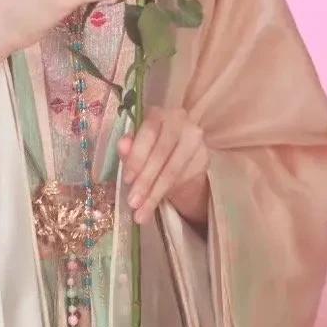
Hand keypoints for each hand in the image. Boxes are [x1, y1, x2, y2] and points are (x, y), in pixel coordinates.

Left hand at [117, 105, 209, 226]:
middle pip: (161, 153)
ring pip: (173, 170)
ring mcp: (195, 138)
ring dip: (155, 194)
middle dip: (145, 181)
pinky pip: (184, 178)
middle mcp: (180, 120)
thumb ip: (129, 147)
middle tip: (133, 203)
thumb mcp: (136, 148)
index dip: (137, 158)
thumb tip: (122, 145)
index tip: (127, 180)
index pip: (148, 134)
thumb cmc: (151, 148)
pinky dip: (168, 194)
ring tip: (141, 213)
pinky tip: (156, 204)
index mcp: (158, 114)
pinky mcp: (204, 156)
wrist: (177, 156)